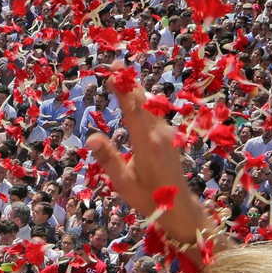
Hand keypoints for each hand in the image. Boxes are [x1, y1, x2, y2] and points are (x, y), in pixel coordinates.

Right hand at [87, 72, 219, 247]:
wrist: (179, 207)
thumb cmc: (149, 198)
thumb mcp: (123, 183)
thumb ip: (108, 159)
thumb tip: (91, 137)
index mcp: (147, 143)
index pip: (132, 110)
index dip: (122, 90)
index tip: (112, 73)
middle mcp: (160, 133)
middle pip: (143, 102)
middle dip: (129, 83)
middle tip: (115, 65)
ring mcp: (167, 134)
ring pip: (150, 107)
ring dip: (136, 92)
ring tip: (123, 78)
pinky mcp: (170, 138)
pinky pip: (154, 115)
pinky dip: (142, 104)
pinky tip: (136, 101)